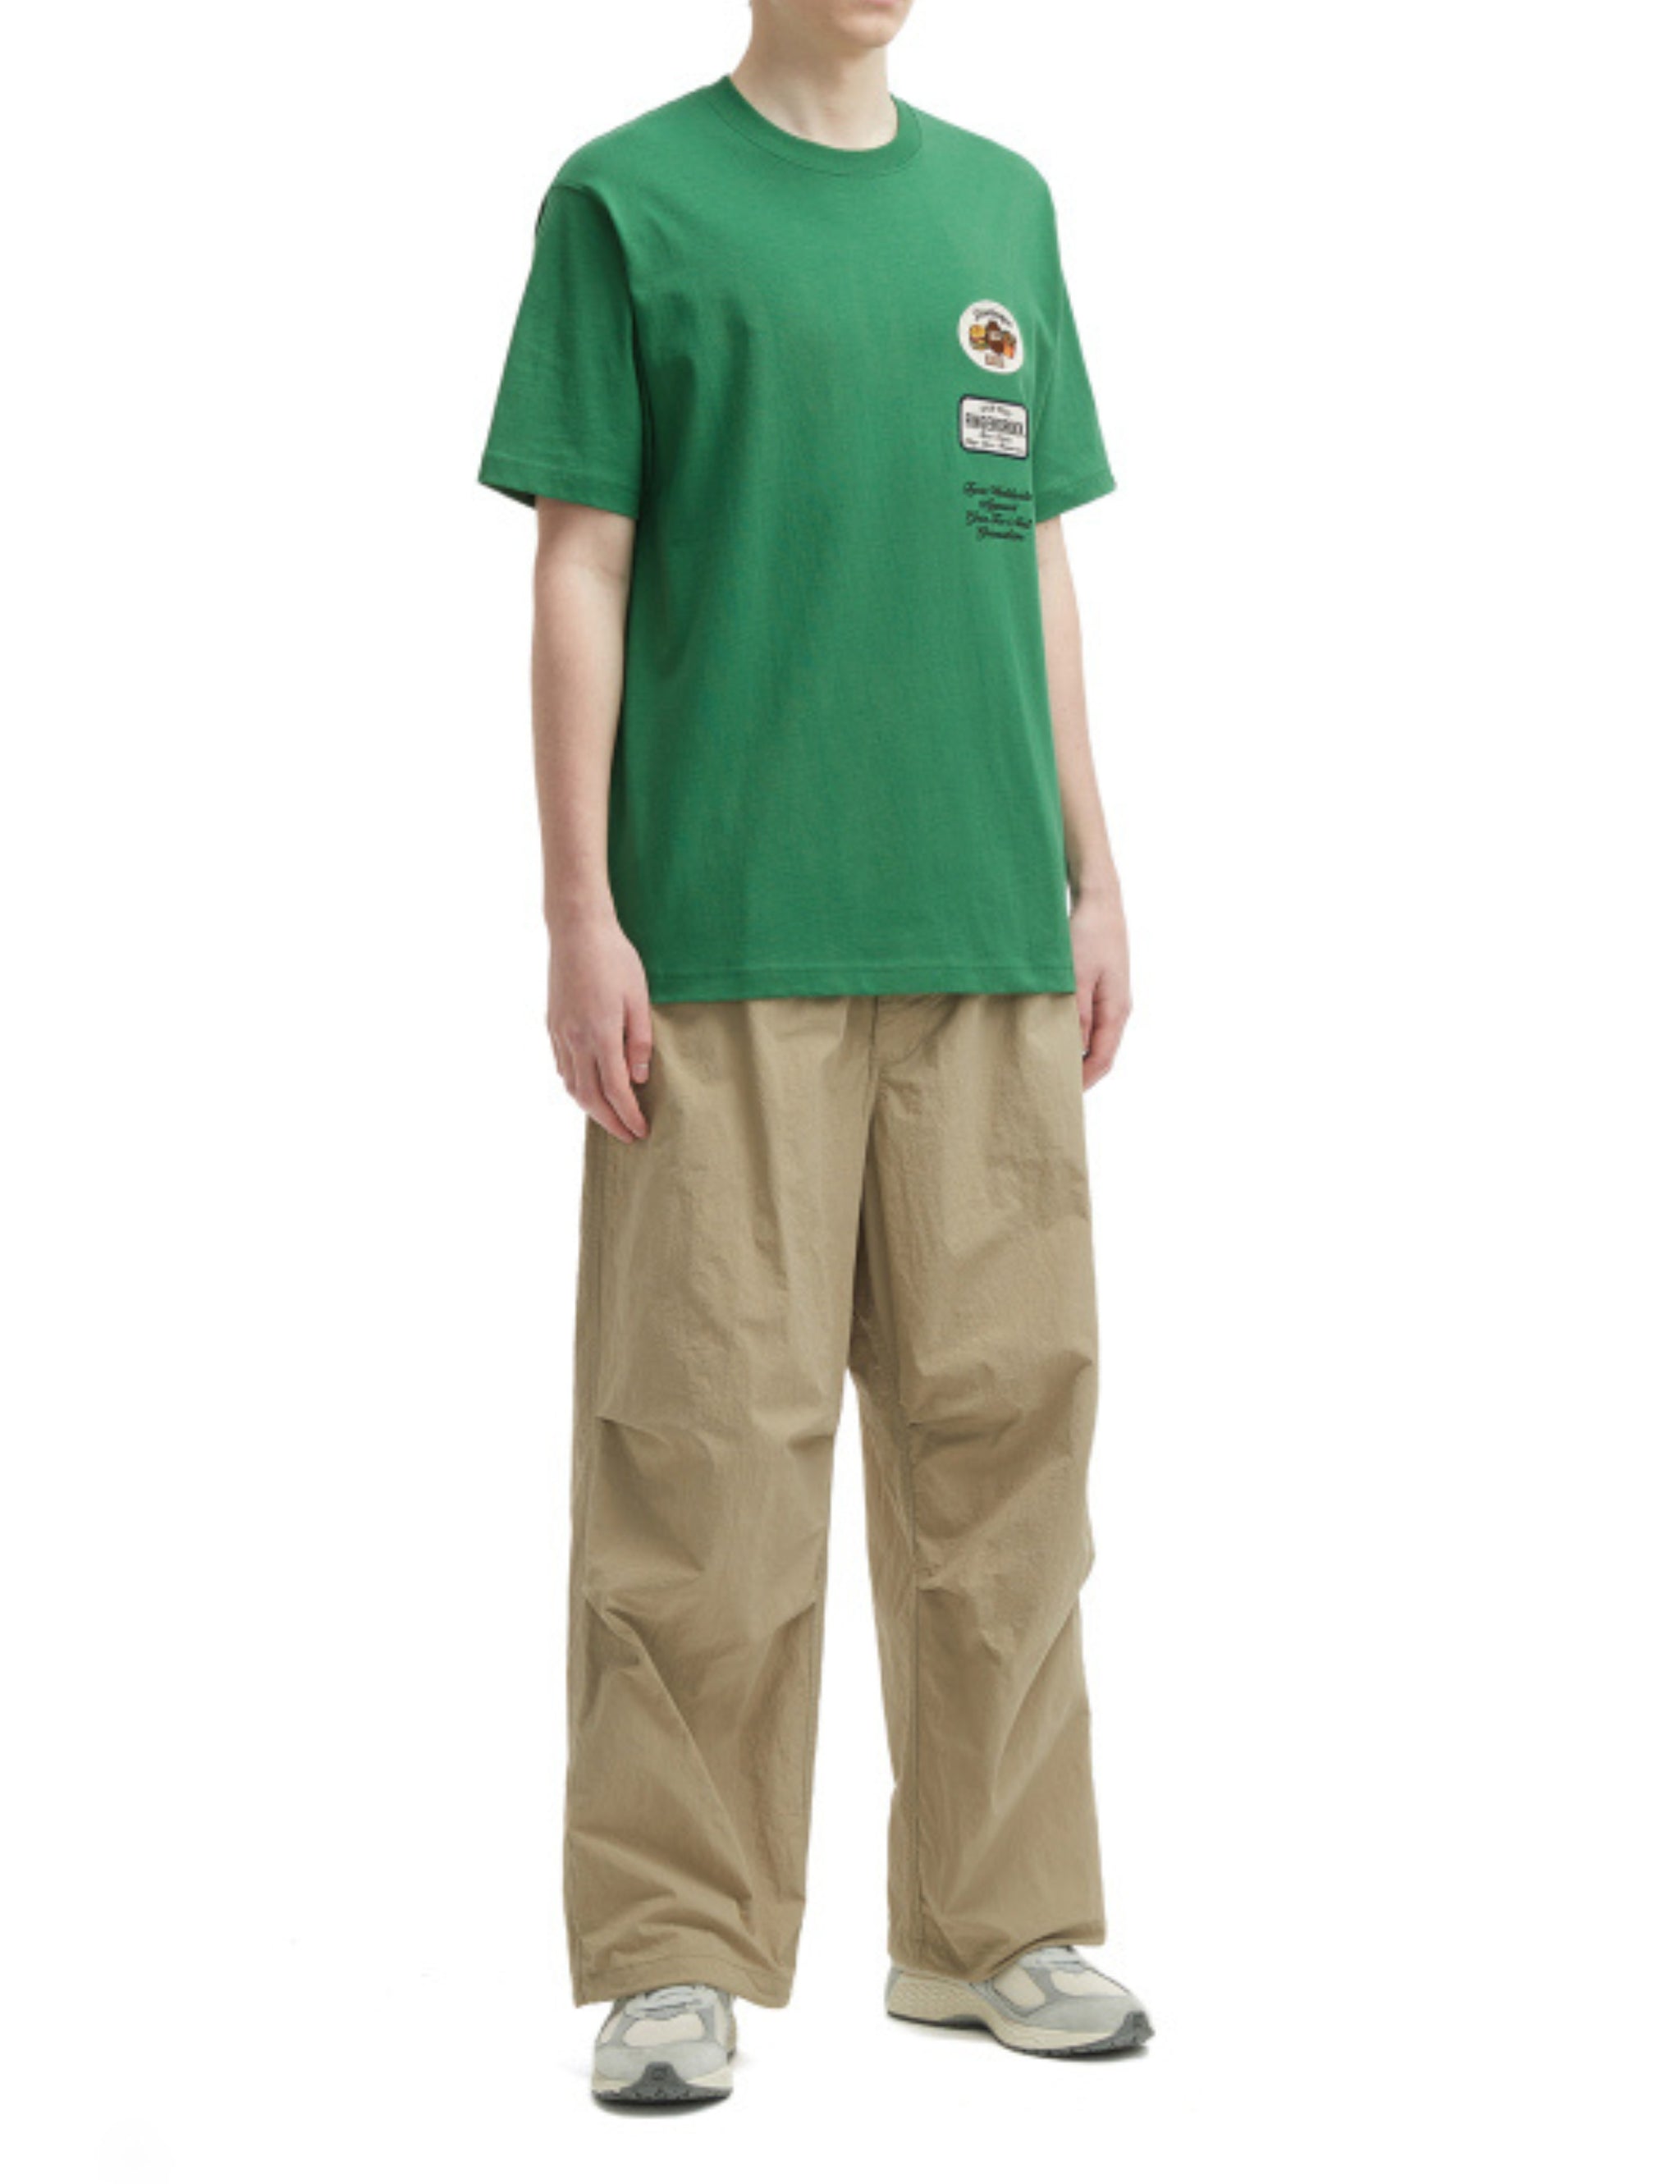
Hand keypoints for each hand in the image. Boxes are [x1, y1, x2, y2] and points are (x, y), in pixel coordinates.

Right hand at [547, 910, 652, 1141]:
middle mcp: (575, 1039)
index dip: (628, 1115)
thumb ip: (640, 1041)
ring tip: (610, 1118)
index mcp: (600, 1034)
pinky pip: (562, 1067)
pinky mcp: (552, 1025)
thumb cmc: (615, 959)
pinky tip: (588, 1088)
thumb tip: (639, 1078)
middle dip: (610, 1121)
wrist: (577, 930)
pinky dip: (575, 1085)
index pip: (615, 1090)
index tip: (641, 1130)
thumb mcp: (639, 998)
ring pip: (571, 1085)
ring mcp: (559, 1033)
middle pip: (589, 1097)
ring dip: (591, 1108)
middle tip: (628, 1136)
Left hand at [1070, 888, 1131, 1090]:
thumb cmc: (1088, 934)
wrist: (1099, 900)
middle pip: (1100, 1053)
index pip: (1102, 1059)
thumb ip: (1076, 1014)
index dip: (1083, 1081)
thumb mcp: (1076, 976)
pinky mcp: (1101, 988)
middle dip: (1079, 1072)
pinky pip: (1091, 1022)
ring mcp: (1111, 999)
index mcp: (1116, 1010)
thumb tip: (1073, 1049)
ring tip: (1049, 1065)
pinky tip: (1056, 1035)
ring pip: (1095, 1039)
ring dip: (1076, 1054)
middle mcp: (1118, 1009)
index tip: (1061, 1096)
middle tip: (1050, 1086)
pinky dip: (1075, 1035)